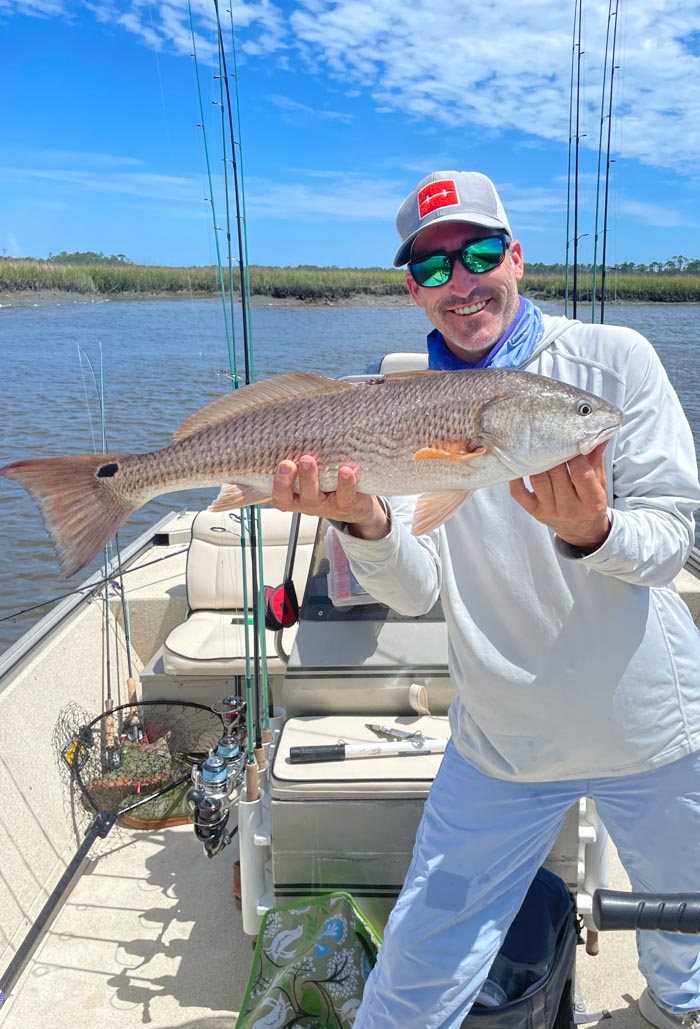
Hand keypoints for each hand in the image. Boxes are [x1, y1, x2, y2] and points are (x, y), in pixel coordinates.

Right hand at [271, 456, 389, 539]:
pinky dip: (345, 484)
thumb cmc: (328, 483)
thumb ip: (299, 457)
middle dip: (286, 480)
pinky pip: (345, 497)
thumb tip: (290, 427)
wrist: (357, 503)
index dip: (277, 483)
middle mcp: (308, 503)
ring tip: (308, 460)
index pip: (279, 495)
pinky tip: (346, 470)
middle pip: (291, 498)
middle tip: (287, 463)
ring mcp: (326, 506)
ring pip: (314, 498)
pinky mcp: (347, 505)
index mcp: (295, 496)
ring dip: (310, 479)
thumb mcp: (311, 473)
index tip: (281, 464)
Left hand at [509, 442, 610, 552]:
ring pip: (538, 479)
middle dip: (553, 453)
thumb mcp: (600, 484)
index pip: (581, 473)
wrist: (581, 531)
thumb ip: (596, 460)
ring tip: (537, 447)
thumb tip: (598, 435)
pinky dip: (516, 477)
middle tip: (550, 438)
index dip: (575, 455)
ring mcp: (549, 511)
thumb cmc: (590, 503)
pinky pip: (518, 493)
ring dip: (536, 461)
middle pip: (556, 474)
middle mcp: (570, 509)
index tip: (571, 441)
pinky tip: (520, 464)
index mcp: (592, 502)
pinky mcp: (533, 511)